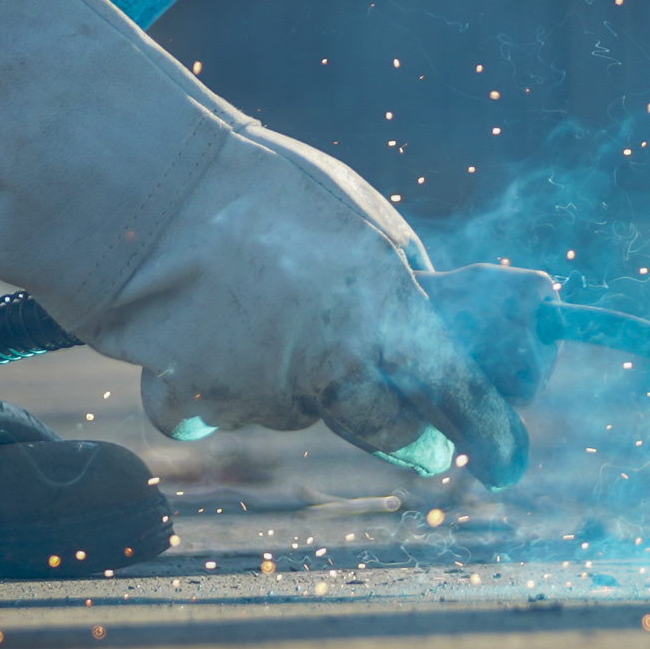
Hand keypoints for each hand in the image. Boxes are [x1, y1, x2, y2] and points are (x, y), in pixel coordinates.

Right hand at [110, 128, 532, 484]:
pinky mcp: (193, 403)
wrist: (141, 189)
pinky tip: (200, 332)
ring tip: (261, 302)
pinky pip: (219, 409)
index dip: (490, 432)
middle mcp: (329, 363)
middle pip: (388, 429)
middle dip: (408, 433)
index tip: (507, 459)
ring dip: (298, 379)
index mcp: (383, 308)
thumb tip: (441, 331)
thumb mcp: (364, 223)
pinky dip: (215, 382)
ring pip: (299, 409)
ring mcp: (259, 393)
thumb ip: (404, 285)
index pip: (458, 391)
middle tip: (421, 434)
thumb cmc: (263, 190)